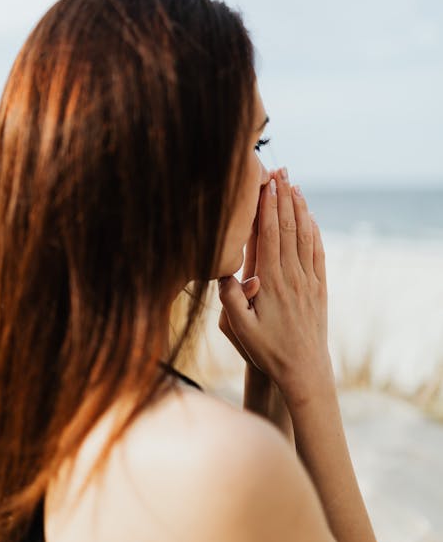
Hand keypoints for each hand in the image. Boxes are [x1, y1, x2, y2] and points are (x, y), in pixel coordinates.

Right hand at [217, 167, 330, 405]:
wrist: (304, 371)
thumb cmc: (267, 351)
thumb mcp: (240, 330)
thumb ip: (230, 300)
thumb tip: (222, 272)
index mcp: (271, 282)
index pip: (270, 235)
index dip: (268, 206)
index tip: (266, 183)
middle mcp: (293, 276)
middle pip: (289, 227)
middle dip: (284, 197)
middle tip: (281, 171)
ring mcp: (308, 281)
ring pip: (305, 236)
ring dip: (300, 208)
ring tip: (294, 184)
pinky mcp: (319, 288)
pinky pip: (317, 253)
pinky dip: (314, 231)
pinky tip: (311, 217)